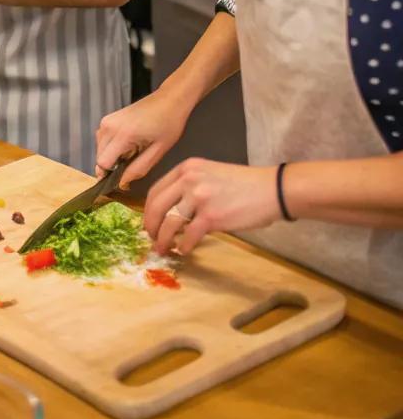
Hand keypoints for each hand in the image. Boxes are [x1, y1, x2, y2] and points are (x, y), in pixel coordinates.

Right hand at [95, 87, 192, 187]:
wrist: (169, 100)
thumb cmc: (168, 123)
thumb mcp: (158, 151)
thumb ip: (138, 169)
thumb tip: (122, 182)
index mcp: (123, 134)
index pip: (103, 163)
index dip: (111, 175)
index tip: (123, 178)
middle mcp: (109, 126)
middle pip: (99, 158)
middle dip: (114, 166)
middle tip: (134, 162)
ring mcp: (106, 121)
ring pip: (100, 151)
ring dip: (113, 157)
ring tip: (134, 151)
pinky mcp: (107, 120)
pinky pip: (103, 142)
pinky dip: (113, 148)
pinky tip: (129, 144)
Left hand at [143, 159, 279, 255]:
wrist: (271, 189)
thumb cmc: (244, 184)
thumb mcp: (210, 174)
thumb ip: (189, 186)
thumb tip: (171, 210)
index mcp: (187, 168)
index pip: (155, 190)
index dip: (148, 210)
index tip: (149, 222)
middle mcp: (189, 180)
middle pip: (156, 206)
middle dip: (150, 226)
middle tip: (151, 238)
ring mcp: (199, 198)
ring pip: (169, 223)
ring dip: (163, 240)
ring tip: (163, 249)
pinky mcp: (211, 216)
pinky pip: (188, 236)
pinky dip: (184, 246)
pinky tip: (184, 250)